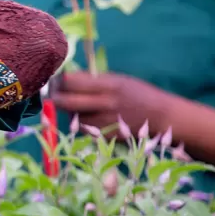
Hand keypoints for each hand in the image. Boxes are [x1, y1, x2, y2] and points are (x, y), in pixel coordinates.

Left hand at [47, 70, 165, 139]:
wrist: (162, 116)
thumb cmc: (138, 93)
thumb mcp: (118, 79)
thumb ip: (93, 80)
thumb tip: (65, 79)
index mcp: (109, 85)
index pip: (72, 82)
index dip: (59, 81)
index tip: (54, 79)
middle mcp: (105, 104)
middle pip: (66, 102)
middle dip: (56, 97)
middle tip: (53, 93)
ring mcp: (105, 121)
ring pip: (73, 117)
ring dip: (70, 111)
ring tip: (77, 104)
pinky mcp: (106, 136)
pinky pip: (85, 128)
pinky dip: (82, 122)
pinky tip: (90, 116)